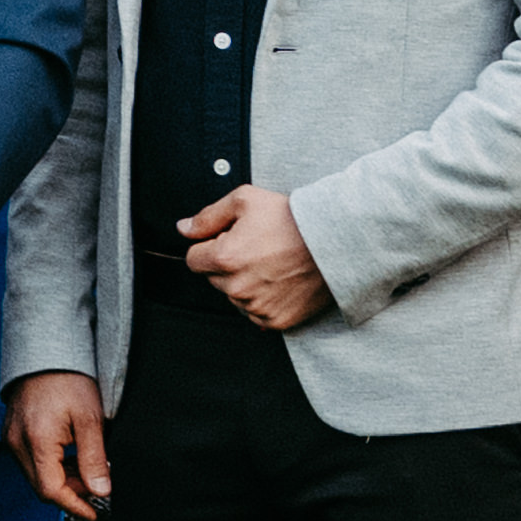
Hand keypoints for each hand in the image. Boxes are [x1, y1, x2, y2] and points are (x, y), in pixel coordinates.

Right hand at [11, 368, 112, 519]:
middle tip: (96, 483)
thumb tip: (101, 490)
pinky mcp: (12, 433)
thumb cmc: (68, 380)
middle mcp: (17, 443)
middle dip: (71, 492)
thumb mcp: (90, 419)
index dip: (74, 505)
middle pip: (41, 487)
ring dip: (61, 479)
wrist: (46, 353)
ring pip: (36, 476)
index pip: (51, 490)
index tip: (93, 513)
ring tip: (86, 466)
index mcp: (36, 441)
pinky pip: (30, 461)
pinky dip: (51, 466)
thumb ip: (94, 459)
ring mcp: (11, 438)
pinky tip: (69, 456)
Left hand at [178, 185, 326, 332]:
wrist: (336, 241)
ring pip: (235, 297)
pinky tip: (280, 281)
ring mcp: (257, 307)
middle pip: (214, 279)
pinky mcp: (277, 321)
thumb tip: (183, 229)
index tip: (230, 239)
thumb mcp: (245, 200)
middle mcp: (238, 287)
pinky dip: (264, 301)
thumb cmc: (292, 218)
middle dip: (227, 264)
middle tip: (257, 248)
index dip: (209, 246)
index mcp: (225, 258)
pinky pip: (256, 314)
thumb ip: (208, 216)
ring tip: (272, 264)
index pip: (193, 260)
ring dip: (245, 283)